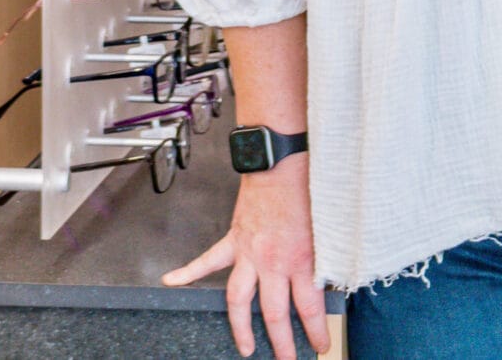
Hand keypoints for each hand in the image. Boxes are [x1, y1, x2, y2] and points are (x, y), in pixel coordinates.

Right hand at [161, 160, 329, 359]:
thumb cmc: (308, 188)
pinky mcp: (234, 239)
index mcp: (300, 260)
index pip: (308, 307)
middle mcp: (272, 262)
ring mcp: (249, 253)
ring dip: (241, 326)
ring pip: (239, 300)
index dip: (315, 332)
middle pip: (274, 313)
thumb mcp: (328, 229)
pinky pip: (208, 260)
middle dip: (281, 343)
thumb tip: (330, 283)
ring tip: (244, 347)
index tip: (320, 347)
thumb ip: (324, 259)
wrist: (282, 161)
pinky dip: (187, 271)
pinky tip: (171, 282)